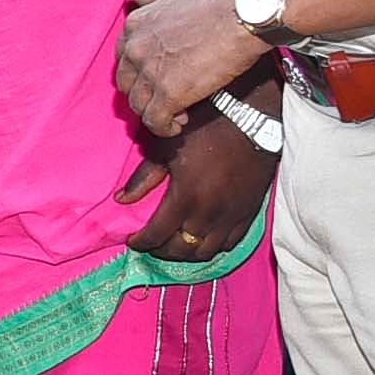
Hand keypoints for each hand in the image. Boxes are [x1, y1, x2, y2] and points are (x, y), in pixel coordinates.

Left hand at [116, 0, 270, 132]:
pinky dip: (164, 127)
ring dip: (154, 111)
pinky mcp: (168, 94)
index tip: (153, 73)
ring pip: (138, 105)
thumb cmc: (216, 3)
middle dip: (142, 92)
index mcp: (135, 25)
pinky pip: (154, 120)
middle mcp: (136, 50)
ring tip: (176, 111)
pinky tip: (178, 124)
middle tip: (162, 95)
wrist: (242, 16)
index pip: (122, 56)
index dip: (138, 69)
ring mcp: (150, 73)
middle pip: (126, 83)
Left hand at [118, 94, 279, 261]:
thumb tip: (121, 199)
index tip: (132, 240)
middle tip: (151, 244)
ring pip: (206, 252)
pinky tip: (202, 238)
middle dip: (161, 251)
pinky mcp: (249, 214)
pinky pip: (230, 243)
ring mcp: (232, 217)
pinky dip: (212, 246)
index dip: (141, 242)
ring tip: (174, 243)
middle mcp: (209, 214)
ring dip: (187, 252)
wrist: (252, 122)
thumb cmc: (204, 129)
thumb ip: (143, 177)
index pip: (157, 235)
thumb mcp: (165, 148)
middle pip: (181, 249)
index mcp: (186, 198)